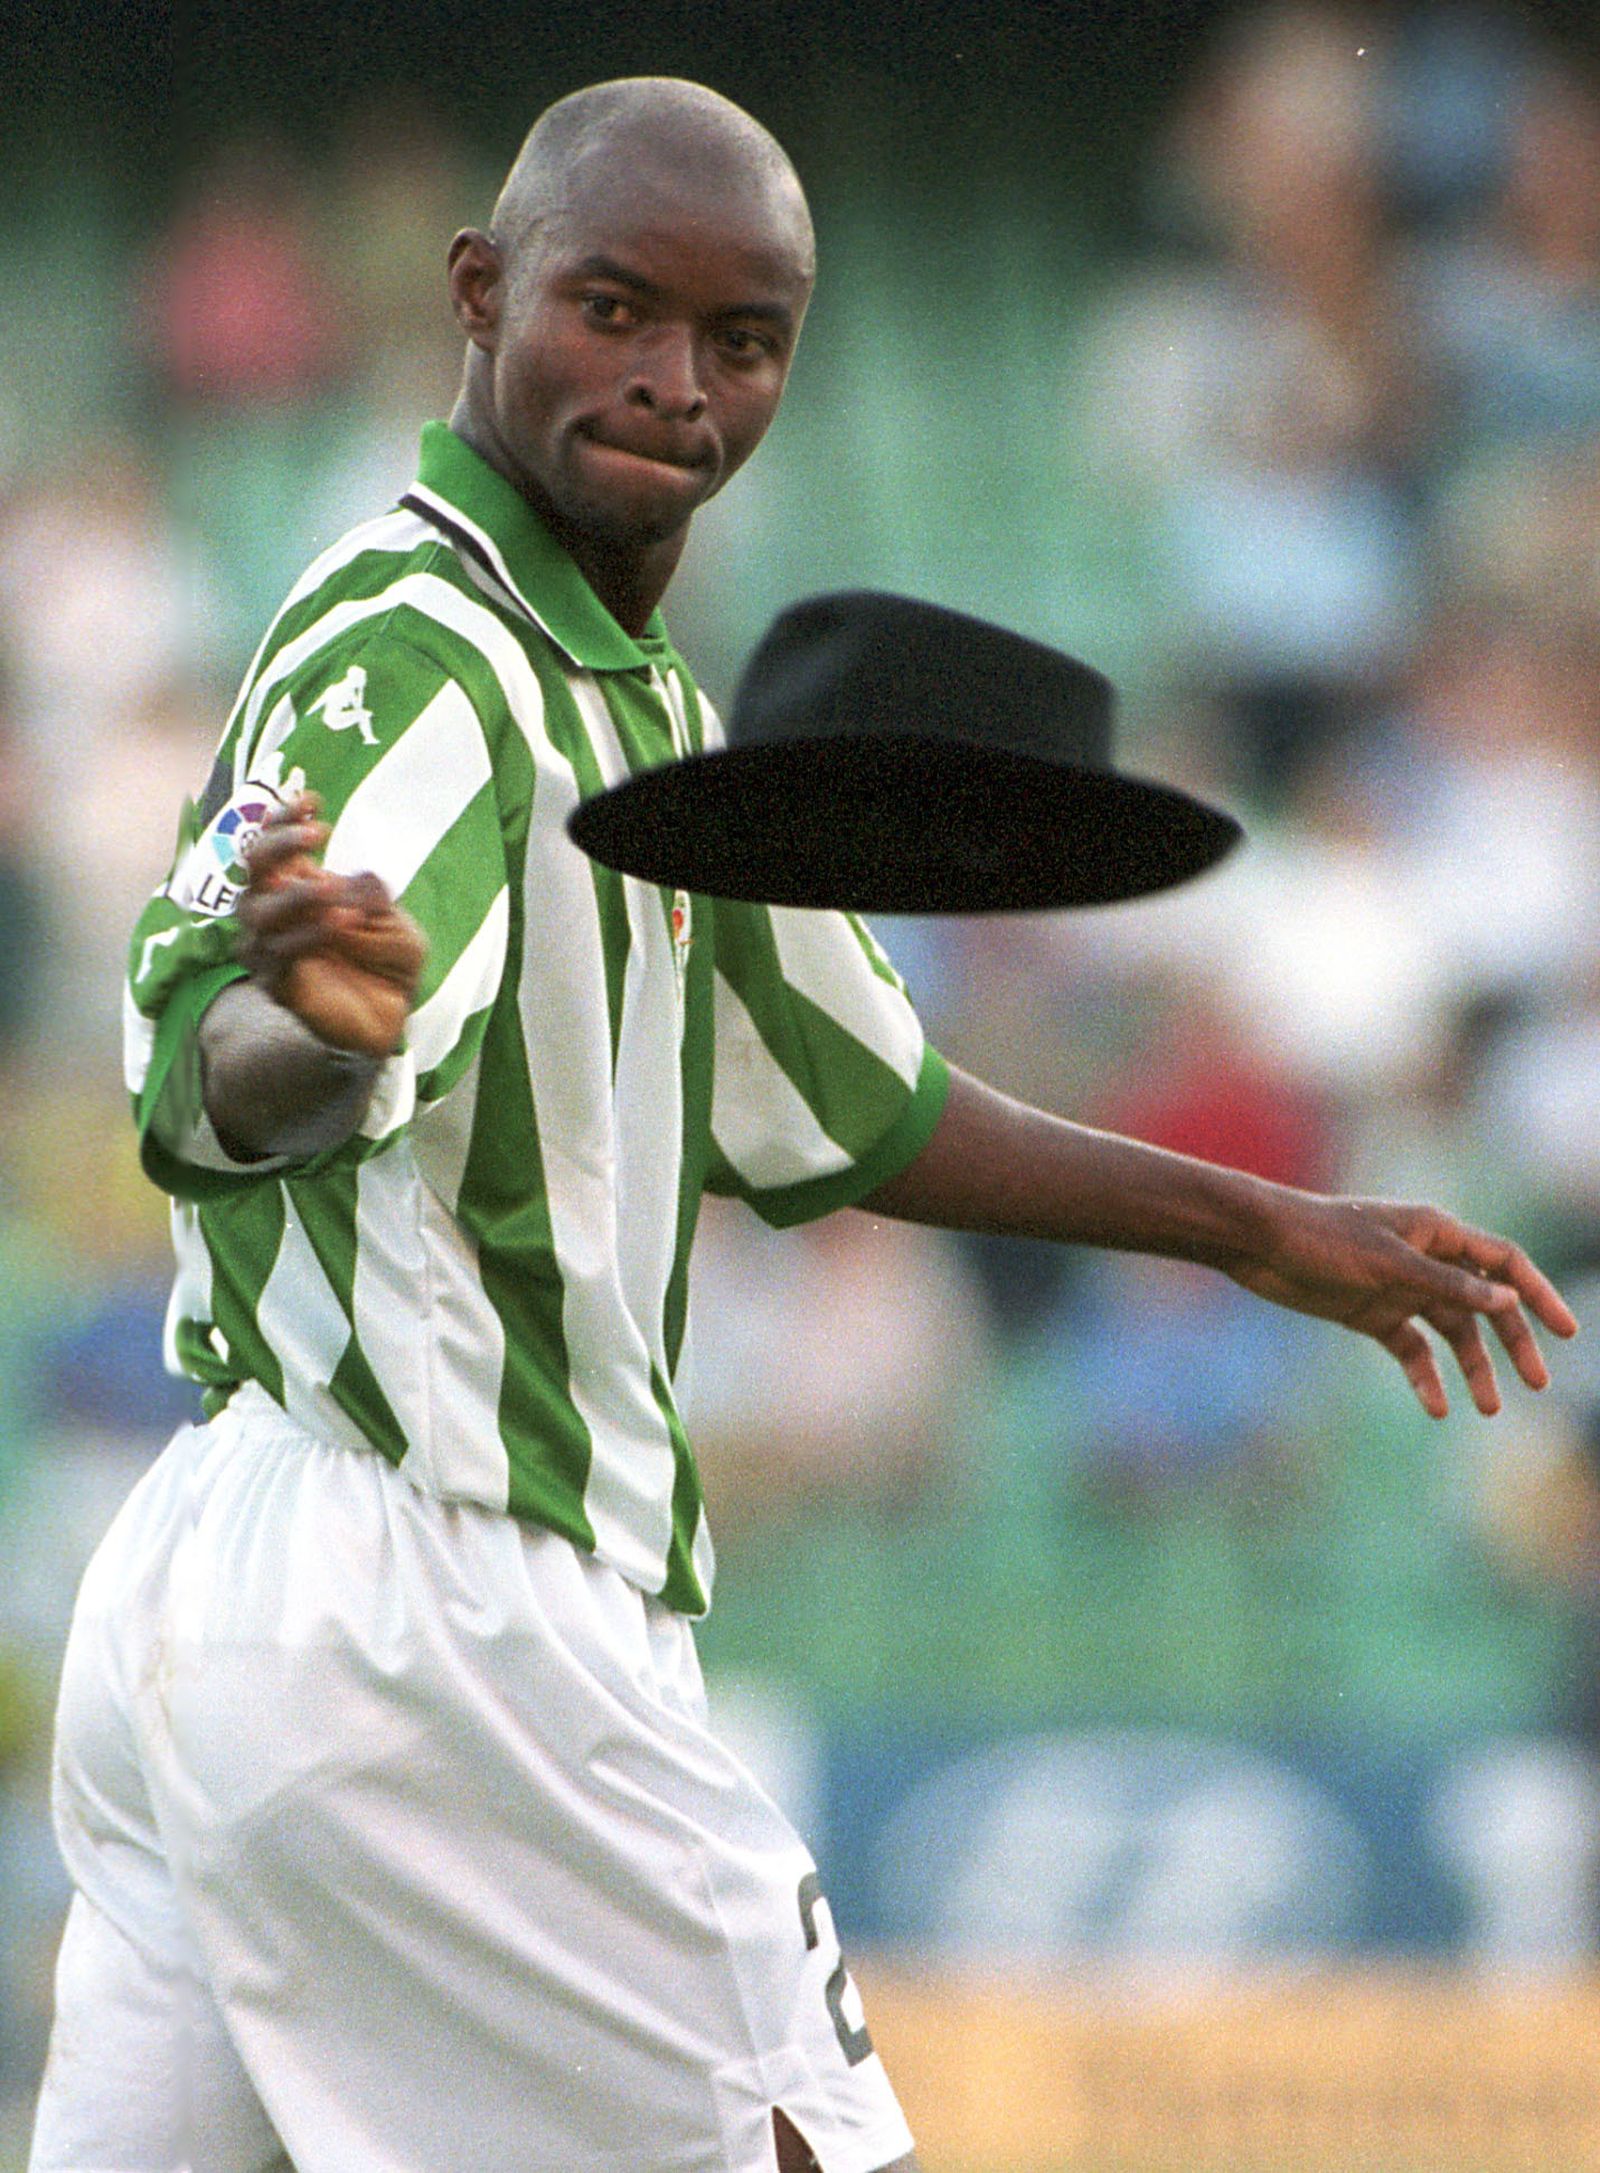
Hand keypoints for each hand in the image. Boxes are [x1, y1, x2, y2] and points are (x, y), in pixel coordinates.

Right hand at [238, 793, 424, 1057]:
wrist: (388, 1018)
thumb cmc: (387, 960)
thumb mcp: (396, 923)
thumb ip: (373, 898)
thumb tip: (349, 878)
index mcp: (298, 884)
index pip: (274, 840)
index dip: (284, 817)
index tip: (312, 801)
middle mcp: (274, 909)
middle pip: (252, 865)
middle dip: (280, 843)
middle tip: (319, 835)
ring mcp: (268, 945)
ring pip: (259, 911)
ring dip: (298, 896)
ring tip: (334, 894)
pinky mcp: (274, 981)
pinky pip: (277, 953)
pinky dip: (308, 936)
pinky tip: (338, 926)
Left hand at [1225, 1195, 1578, 1418]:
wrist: (1258, 1244)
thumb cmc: (1323, 1239)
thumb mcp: (1390, 1265)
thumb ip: (1448, 1286)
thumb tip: (1507, 1303)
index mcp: (1437, 1232)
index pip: (1503, 1263)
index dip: (1537, 1294)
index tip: (1566, 1332)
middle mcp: (1425, 1259)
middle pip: (1484, 1304)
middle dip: (1512, 1342)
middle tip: (1536, 1384)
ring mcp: (1399, 1287)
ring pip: (1450, 1331)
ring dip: (1472, 1368)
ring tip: (1487, 1410)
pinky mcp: (1371, 1312)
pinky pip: (1410, 1348)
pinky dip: (1424, 1376)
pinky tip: (1435, 1407)